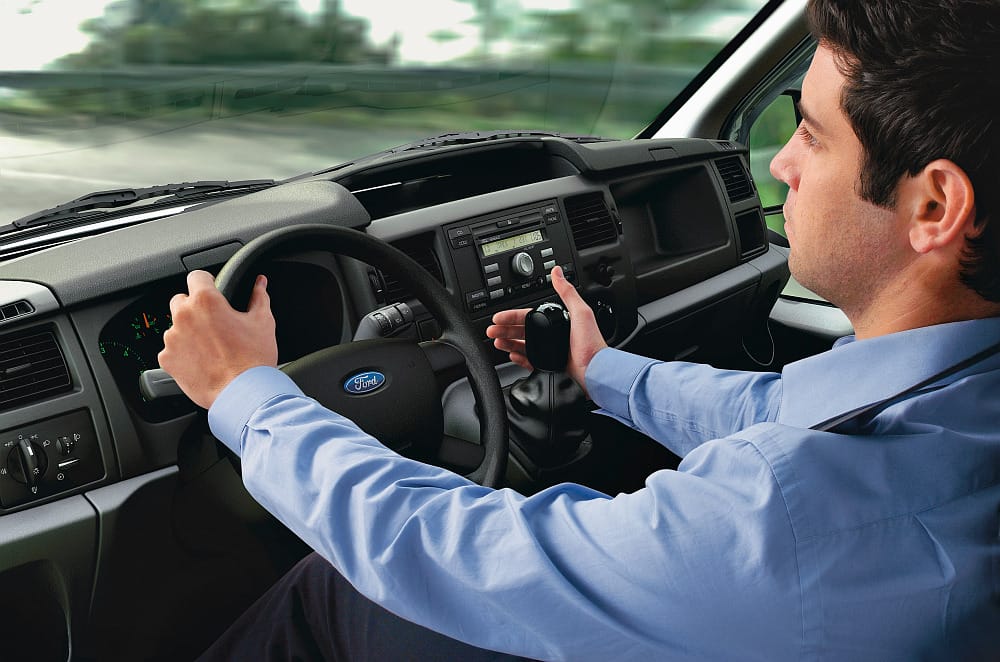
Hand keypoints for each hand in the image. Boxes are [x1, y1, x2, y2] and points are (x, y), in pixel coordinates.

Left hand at [158, 270, 277, 408]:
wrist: (243, 393)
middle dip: (195, 307)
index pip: (196, 276)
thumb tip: (260, 283)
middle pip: (181, 300)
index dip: (207, 282)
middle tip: (214, 323)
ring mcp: (172, 339)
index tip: (213, 291)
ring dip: (188, 331)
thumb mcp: (263, 322)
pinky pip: (171, 349)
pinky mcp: (167, 359)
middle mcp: (184, 316)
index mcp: (206, 301)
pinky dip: (183, 353)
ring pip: (175, 326)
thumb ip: (259, 296)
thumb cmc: (254, 359)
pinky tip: (202, 361)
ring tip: (210, 347)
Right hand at [486, 266, 606, 389]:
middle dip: (505, 330)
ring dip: (508, 343)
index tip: (498, 317)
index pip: (528, 316)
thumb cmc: (592, 344)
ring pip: (523, 345)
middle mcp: (553, 335)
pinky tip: (512, 355)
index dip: (511, 316)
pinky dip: (519, 358)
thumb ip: (567, 292)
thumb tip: (558, 272)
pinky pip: (529, 361)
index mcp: (558, 321)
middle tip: (492, 330)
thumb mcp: (580, 312)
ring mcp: (550, 351)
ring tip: (497, 342)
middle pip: (522, 330)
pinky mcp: (549, 366)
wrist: (596, 370)